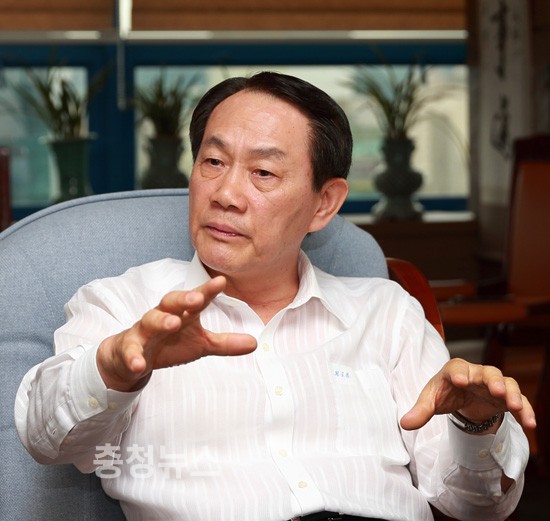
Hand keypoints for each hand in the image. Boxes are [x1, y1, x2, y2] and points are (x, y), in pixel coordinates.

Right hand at [97, 276, 256, 391]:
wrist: (131, 357)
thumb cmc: (170, 343)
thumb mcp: (200, 344)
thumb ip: (225, 343)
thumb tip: (255, 343)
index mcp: (182, 313)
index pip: (196, 298)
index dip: (208, 290)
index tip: (221, 282)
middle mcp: (163, 315)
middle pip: (171, 301)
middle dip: (183, 298)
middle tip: (196, 298)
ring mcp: (144, 331)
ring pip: (150, 320)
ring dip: (161, 320)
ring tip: (172, 323)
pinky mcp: (128, 347)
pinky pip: (130, 350)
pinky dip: (134, 357)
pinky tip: (139, 365)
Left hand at [400, 358, 536, 432]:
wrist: (461, 397)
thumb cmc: (444, 393)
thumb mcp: (431, 400)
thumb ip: (420, 411)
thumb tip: (404, 424)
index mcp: (455, 370)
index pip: (457, 368)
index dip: (459, 373)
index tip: (460, 381)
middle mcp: (477, 373)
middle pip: (487, 372)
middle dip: (492, 380)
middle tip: (496, 390)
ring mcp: (494, 384)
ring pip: (507, 383)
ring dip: (511, 393)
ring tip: (515, 405)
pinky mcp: (506, 397)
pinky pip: (519, 401)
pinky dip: (526, 410)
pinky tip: (530, 423)